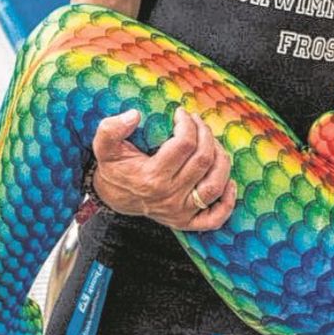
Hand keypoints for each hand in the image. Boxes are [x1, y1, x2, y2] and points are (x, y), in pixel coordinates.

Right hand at [91, 106, 235, 230]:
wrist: (113, 196)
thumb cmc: (113, 167)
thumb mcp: (105, 146)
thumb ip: (111, 129)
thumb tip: (135, 115)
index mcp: (152, 177)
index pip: (184, 144)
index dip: (187, 123)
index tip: (181, 113)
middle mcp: (169, 196)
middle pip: (204, 160)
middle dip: (206, 134)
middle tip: (198, 122)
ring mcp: (180, 212)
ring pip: (215, 185)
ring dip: (221, 159)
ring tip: (212, 142)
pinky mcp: (186, 222)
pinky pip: (215, 217)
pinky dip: (227, 201)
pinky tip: (228, 182)